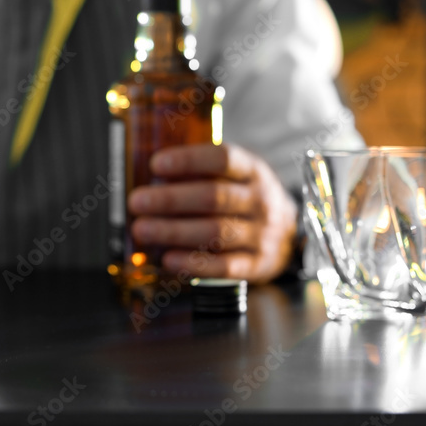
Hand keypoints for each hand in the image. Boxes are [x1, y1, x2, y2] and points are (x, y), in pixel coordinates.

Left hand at [127, 143, 297, 282]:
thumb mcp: (235, 175)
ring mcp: (261, 234)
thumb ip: (202, 172)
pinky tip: (168, 258)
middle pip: (214, 197)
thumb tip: (153, 176)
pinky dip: (192, 263)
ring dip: (173, 231)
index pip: (222, 159)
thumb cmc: (245, 198)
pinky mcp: (256, 265)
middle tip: (137, 201)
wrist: (288, 235)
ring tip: (142, 229)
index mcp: (253, 170)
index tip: (156, 164)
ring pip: (215, 232)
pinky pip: (223, 266)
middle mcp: (260, 201)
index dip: (188, 160)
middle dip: (170, 199)